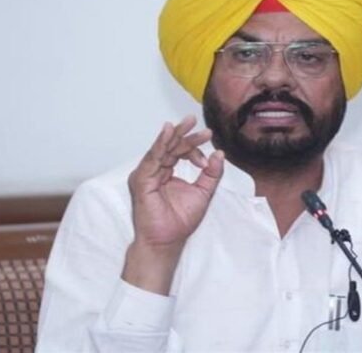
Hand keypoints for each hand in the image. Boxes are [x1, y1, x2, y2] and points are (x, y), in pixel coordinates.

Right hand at [123, 116, 223, 292]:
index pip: (179, 152)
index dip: (194, 147)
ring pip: (161, 149)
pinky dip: (160, 144)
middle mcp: (155, 171)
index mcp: (167, 173)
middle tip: (195, 120)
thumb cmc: (180, 222)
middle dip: (184, 133)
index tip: (209, 144)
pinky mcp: (141, 181)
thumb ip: (211, 174)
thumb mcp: (203, 193)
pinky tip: (168, 132)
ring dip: (175, 135)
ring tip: (188, 122)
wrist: (167, 242)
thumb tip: (219, 153)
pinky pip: (152, 158)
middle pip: (170, 146)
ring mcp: (147, 175)